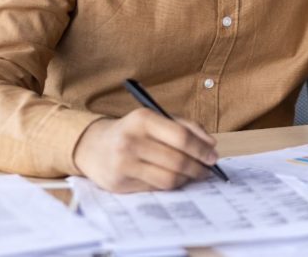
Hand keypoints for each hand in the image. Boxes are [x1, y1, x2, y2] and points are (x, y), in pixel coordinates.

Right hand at [73, 108, 218, 191]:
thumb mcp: (156, 119)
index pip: (181, 136)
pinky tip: (175, 178)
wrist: (94, 146)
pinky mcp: (120, 183)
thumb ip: (186, 127)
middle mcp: (130, 140)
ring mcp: (123, 163)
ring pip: (169, 178)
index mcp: (142, 119)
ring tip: (194, 174)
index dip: (201, 148)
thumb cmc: (134, 131)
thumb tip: (211, 144)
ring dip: (187, 178)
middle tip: (207, 168)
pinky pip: (156, 188)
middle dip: (198, 166)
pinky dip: (171, 185)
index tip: (213, 155)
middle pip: (177, 160)